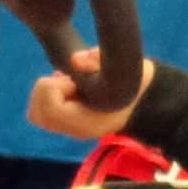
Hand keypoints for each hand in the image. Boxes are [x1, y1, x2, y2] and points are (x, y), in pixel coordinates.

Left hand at [27, 47, 154, 141]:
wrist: (151, 101)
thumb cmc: (137, 85)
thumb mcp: (124, 70)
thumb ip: (98, 62)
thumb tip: (76, 59)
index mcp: (85, 123)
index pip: (49, 107)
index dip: (56, 87)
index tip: (76, 82)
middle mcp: (73, 128)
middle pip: (36, 112)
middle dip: (49, 90)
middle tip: (72, 84)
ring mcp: (70, 126)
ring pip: (37, 110)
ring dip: (50, 91)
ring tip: (73, 85)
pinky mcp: (68, 118)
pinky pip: (44, 106)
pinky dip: (52, 93)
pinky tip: (73, 87)